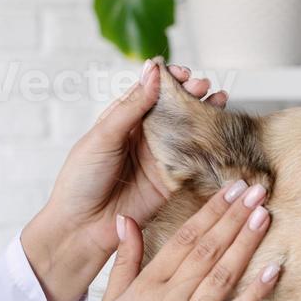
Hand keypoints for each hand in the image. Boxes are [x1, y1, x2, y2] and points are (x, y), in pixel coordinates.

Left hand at [21, 62, 227, 300]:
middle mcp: (142, 138)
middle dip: (191, 95)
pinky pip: (193, 161)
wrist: (82, 228)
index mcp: (122, 121)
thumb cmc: (81, 180)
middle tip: (204, 86)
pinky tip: (219, 134)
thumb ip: (131, 108)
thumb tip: (153, 72)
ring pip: (186, 132)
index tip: (183, 73)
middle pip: (173, 110)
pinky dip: (208, 148)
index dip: (168, 81)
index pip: (149, 93)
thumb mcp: (102, 137)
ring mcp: (158, 159)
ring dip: (203, 115)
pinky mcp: (170, 182)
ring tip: (219, 99)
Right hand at [70, 181, 279, 300]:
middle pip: (208, 250)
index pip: (184, 239)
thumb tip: (125, 220)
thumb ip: (124, 260)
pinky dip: (255, 293)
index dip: (210, 212)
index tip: (230, 190)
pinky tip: (273, 269)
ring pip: (223, 276)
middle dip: (234, 218)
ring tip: (264, 216)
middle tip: (257, 190)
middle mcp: (171, 300)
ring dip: (246, 243)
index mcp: (148, 286)